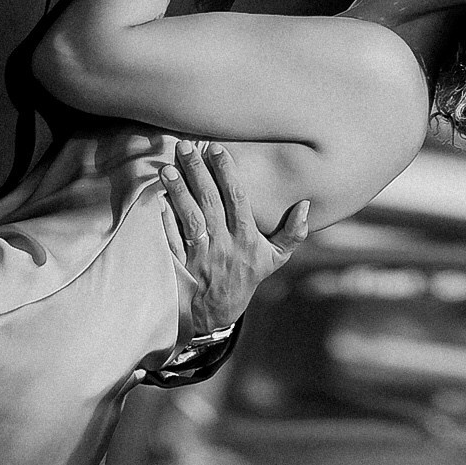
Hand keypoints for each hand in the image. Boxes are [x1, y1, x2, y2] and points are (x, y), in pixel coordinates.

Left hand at [160, 141, 309, 342]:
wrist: (216, 317)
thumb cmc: (246, 279)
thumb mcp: (275, 259)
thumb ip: (293, 233)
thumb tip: (306, 206)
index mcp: (247, 240)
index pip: (237, 200)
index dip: (226, 173)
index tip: (216, 149)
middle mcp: (225, 247)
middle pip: (210, 203)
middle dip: (197, 173)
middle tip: (185, 147)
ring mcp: (202, 258)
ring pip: (190, 219)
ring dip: (179, 193)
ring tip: (167, 169)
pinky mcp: (182, 267)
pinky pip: (173, 241)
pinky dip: (165, 220)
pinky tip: (158, 200)